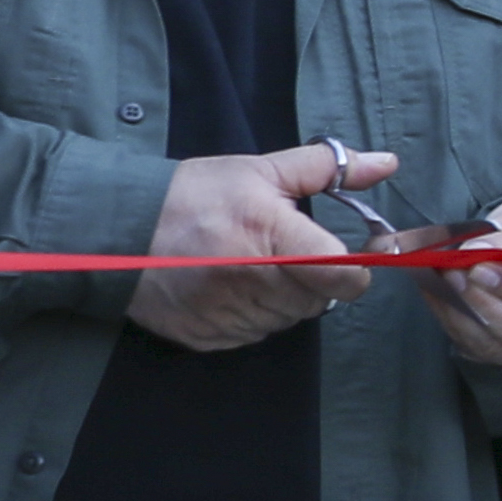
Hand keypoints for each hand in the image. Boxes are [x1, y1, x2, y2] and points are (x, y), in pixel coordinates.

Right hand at [134, 142, 395, 353]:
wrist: (115, 228)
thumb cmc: (193, 195)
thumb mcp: (260, 171)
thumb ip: (328, 169)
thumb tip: (387, 164)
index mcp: (275, 239)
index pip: (345, 276)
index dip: (357, 266)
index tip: (354, 251)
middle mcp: (255, 284)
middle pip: (319, 300)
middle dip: (314, 277)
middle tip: (284, 249)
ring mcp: (229, 315)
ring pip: (288, 319)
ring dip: (284, 297)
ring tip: (252, 263)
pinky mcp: (207, 336)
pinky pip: (253, 334)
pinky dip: (251, 314)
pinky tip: (229, 286)